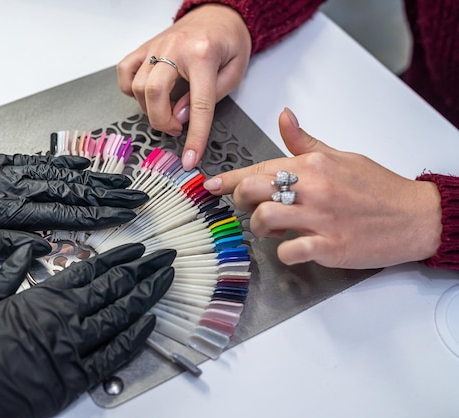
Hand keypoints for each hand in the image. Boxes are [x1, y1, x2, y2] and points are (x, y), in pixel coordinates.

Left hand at [0, 152, 148, 259]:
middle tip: (136, 195)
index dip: (99, 214)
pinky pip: (38, 161)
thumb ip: (3, 245)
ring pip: (59, 174)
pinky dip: (63, 163)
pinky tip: (80, 164)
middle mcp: (12, 186)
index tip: (125, 213)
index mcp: (5, 210)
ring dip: (94, 178)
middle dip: (108, 194)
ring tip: (120, 180)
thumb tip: (42, 245)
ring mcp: (8, 170)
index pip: (64, 214)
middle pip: (70, 190)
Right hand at [0, 243, 174, 417]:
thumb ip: (9, 272)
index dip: (119, 258)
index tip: (138, 249)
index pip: (92, 270)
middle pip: (114, 288)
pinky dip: (134, 338)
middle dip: (144, 270)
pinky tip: (149, 324)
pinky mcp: (73, 381)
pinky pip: (113, 356)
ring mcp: (72, 350)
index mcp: (41, 298)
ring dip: (147, 297)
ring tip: (165, 281)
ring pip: (121, 317)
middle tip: (164, 258)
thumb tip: (30, 249)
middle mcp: (63, 320)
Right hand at [117, 4, 250, 169]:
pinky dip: (131, 90)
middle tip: (175, 128)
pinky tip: (147, 95)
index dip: (194, 136)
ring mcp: (156, 46)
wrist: (219, 14)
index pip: (198, 104)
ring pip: (137, 85)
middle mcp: (175, 48)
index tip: (190, 158)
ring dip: (150, 108)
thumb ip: (212, 98)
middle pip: (154, 92)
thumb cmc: (229, 41)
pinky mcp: (145, 47)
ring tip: (166, 110)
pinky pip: (125, 71)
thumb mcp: (235, 71)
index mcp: (203, 55)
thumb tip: (181, 116)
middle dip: (161, 121)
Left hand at [203, 108, 441, 268]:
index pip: (259, 168)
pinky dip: (283, 253)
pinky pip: (289, 251)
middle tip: (250, 207)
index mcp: (313, 165)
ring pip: (265, 219)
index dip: (228, 179)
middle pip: (253, 191)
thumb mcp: (341, 157)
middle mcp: (313, 188)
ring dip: (260, 228)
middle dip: (241, 200)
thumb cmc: (378, 187)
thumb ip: (306, 142)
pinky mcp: (330, 245)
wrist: (415, 215)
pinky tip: (291, 247)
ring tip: (272, 228)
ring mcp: (320, 218)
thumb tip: (285, 117)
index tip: (210, 185)